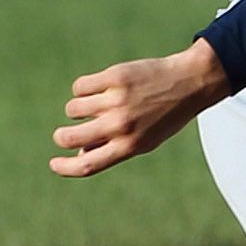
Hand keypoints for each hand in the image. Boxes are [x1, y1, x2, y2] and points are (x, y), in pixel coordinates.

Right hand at [50, 40, 231, 177]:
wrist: (190, 82)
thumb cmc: (166, 115)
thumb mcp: (147, 139)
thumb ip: (114, 149)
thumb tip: (80, 155)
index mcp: (130, 146)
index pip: (88, 165)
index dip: (65, 168)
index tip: (54, 164)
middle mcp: (122, 126)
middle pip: (69, 138)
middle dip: (61, 136)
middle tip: (66, 132)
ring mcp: (117, 101)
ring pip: (73, 109)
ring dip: (80, 108)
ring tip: (100, 104)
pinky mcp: (114, 78)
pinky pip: (80, 87)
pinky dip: (85, 88)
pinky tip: (103, 88)